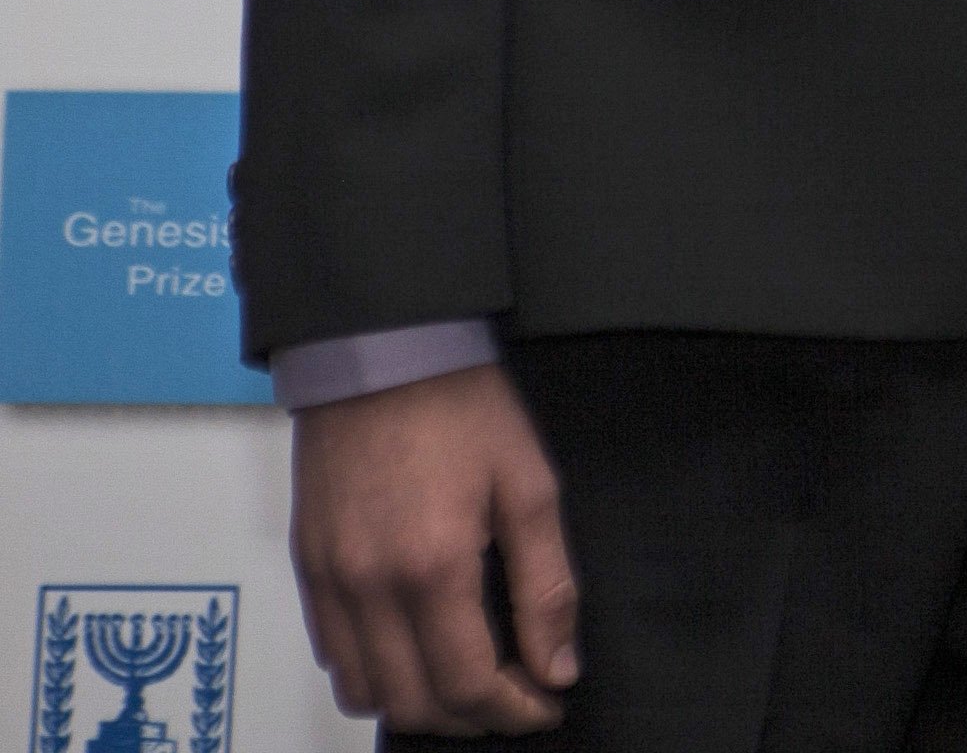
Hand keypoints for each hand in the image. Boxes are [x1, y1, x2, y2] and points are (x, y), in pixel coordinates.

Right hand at [290, 362, 576, 734]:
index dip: (514, 711)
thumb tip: (558, 665)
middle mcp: (368, 588)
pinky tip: (415, 648)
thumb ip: (547, 587)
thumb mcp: (530, 488)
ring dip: (418, 703)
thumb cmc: (460, 408)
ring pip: (363, 690)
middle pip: (412, 704)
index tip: (547, 705)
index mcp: (432, 569)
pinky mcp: (305, 566)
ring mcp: (327, 581)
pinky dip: (374, 671)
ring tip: (469, 681)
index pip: (467, 685)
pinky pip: (331, 651)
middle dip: (471, 718)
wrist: (381, 352)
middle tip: (515, 698)